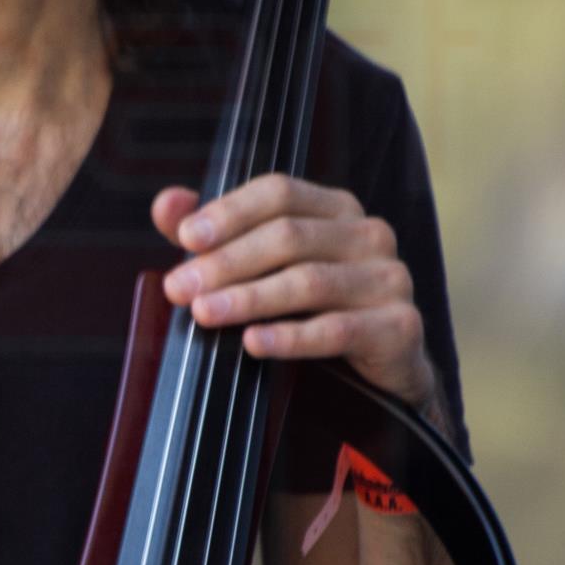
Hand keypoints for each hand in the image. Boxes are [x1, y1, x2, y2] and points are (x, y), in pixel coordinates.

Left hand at [153, 173, 435, 408]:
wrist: (383, 371)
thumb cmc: (317, 310)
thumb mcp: (266, 268)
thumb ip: (217, 235)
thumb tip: (165, 204)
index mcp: (336, 209)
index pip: (280, 192)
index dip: (230, 211)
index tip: (185, 237)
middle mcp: (368, 234)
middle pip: (289, 236)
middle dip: (226, 262)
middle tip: (180, 288)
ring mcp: (389, 278)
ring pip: (309, 281)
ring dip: (249, 298)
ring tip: (205, 313)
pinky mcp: (399, 326)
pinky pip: (336, 329)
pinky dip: (290, 337)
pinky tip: (253, 343)